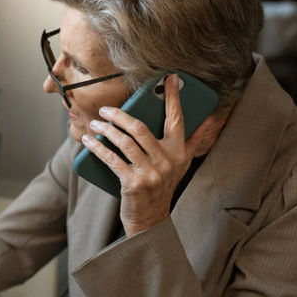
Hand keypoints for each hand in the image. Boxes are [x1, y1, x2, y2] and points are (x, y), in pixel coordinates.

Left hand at [81, 73, 219, 235]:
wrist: (150, 219)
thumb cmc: (162, 186)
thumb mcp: (181, 165)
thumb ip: (193, 142)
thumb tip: (208, 120)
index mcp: (179, 152)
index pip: (177, 119)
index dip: (173, 97)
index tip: (169, 77)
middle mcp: (167, 160)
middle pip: (140, 127)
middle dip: (119, 115)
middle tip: (105, 110)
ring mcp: (150, 172)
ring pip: (124, 141)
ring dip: (105, 130)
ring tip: (95, 124)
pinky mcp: (133, 182)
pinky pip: (112, 158)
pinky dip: (97, 147)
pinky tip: (88, 140)